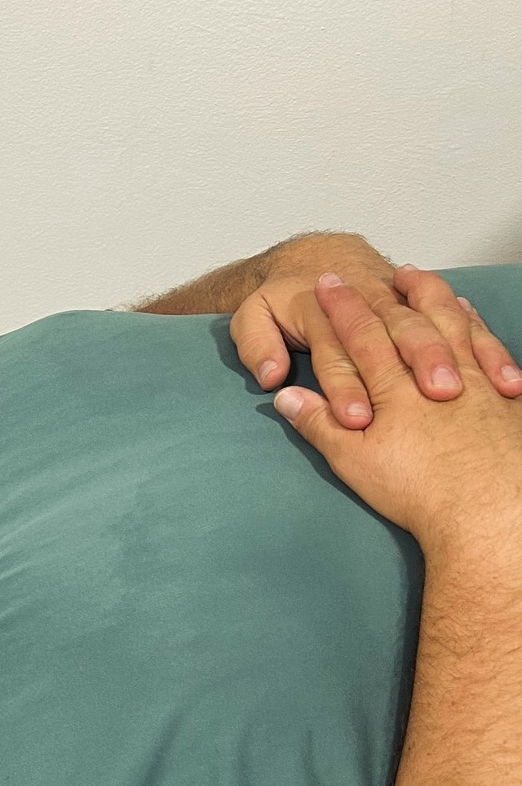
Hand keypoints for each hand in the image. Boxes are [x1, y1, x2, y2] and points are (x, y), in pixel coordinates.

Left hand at [231, 235, 521, 427]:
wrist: (310, 256)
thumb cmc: (279, 295)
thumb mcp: (252, 316)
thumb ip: (257, 347)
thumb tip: (271, 379)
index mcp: (324, 311)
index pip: (336, 354)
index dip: (345, 387)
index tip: (356, 419)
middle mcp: (367, 304)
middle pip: (396, 336)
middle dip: (418, 364)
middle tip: (436, 396)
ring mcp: (399, 304)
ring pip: (431, 326)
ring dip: (451, 357)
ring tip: (469, 388)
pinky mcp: (421, 306)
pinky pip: (460, 323)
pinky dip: (484, 347)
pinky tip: (503, 378)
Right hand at [270, 267, 521, 558]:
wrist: (486, 513)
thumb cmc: (418, 491)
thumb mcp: (354, 463)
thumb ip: (319, 425)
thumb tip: (285, 396)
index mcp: (391, 389)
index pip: (360, 335)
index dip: (340, 307)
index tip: (325, 284)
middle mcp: (432, 372)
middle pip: (400, 320)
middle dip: (373, 294)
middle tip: (356, 273)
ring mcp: (473, 378)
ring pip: (447, 322)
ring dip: (427, 294)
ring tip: (412, 275)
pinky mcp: (500, 394)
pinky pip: (484, 342)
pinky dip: (471, 321)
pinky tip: (466, 311)